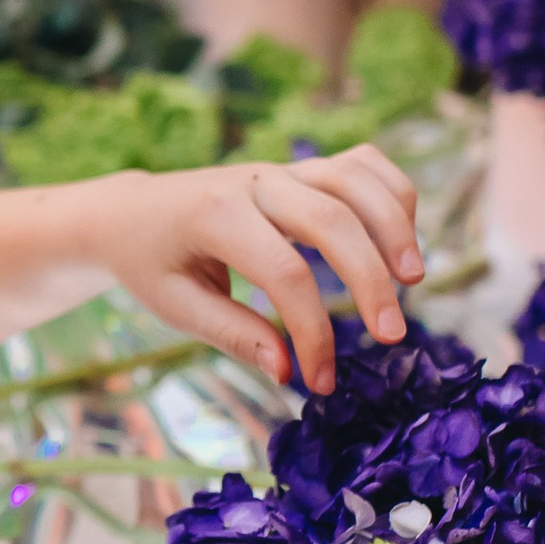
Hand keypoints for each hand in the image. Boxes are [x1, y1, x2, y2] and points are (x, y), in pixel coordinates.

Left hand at [92, 149, 422, 391]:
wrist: (130, 212)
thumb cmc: (151, 263)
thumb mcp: (174, 306)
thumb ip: (232, 335)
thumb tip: (288, 370)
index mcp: (214, 216)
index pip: (284, 273)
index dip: (312, 330)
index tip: (320, 380)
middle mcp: (254, 183)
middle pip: (331, 220)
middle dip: (369, 279)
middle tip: (391, 336)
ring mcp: (281, 169)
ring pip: (354, 178)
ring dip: (394, 225)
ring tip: (414, 279)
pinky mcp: (300, 169)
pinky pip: (361, 163)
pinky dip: (392, 191)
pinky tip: (404, 236)